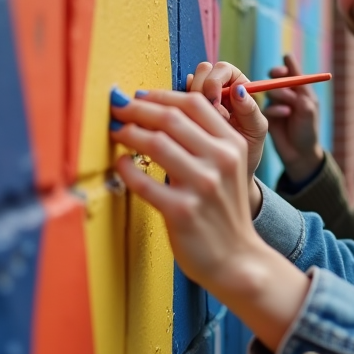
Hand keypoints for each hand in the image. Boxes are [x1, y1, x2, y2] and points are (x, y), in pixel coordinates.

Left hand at [109, 89, 309, 347]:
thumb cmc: (224, 210)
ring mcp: (201, 186)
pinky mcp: (181, 212)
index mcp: (233, 145)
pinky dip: (126, 168)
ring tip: (116, 132)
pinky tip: (121, 164)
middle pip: (171, 118)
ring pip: (155, 143)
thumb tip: (164, 109)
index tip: (139, 96)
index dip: (161, 95)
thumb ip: (207, 138)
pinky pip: (142, 181)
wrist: (237, 258)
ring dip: (128, 133)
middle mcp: (220, 161)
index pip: (194, 104)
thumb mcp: (230, 167)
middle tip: (118, 108)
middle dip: (137, 109)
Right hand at [185, 61, 267, 181]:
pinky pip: (176, 99)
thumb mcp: (254, 133)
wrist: (228, 172)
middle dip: (200, 90)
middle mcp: (219, 87)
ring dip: (189, 100)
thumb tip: (240, 89)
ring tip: (197, 123)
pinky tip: (183, 124)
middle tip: (202, 115)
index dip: (215, 82)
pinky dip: (176, 108)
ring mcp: (200, 97)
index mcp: (239, 86)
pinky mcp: (184, 109)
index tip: (215, 105)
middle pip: (202, 71)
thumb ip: (250, 111)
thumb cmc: (247, 151)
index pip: (223, 69)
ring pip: (188, 84)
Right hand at [263, 53, 324, 182]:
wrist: (299, 153)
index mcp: (302, 91)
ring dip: (280, 96)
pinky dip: (275, 108)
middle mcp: (288, 96)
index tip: (285, 59)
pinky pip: (267, 106)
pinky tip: (284, 115)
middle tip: (274, 74)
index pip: (294, 73)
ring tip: (289, 110)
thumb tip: (286, 89)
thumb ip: (299, 98)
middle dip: (276, 74)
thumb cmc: (308, 132)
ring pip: (271, 91)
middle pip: (278, 78)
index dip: (288, 65)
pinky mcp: (267, 115)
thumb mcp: (308, 112)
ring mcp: (276, 105)